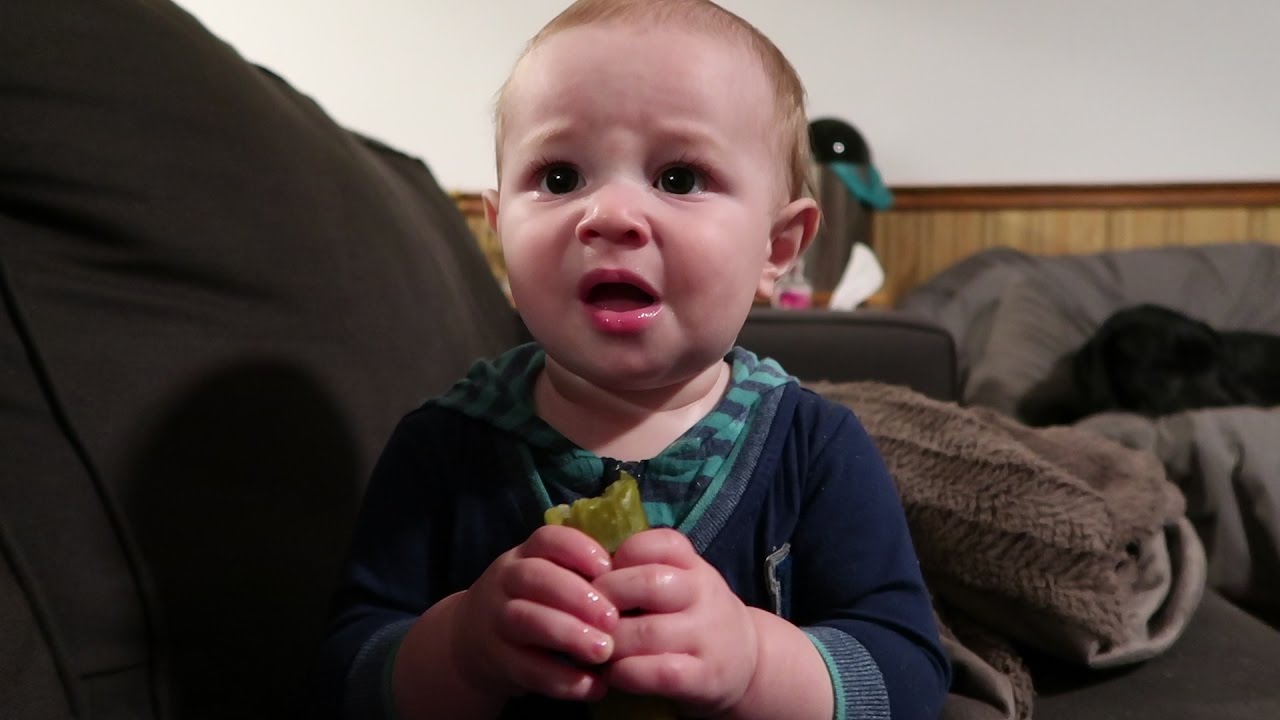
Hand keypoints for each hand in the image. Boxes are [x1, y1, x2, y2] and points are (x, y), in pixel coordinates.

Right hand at [451, 525, 619, 701]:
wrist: (471, 642)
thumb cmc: (532, 603)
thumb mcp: (547, 578)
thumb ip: (581, 575)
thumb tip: (636, 579)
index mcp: (526, 555)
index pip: (547, 539)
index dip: (578, 549)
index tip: (609, 567)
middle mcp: (506, 580)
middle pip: (535, 578)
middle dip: (577, 596)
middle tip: (613, 618)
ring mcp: (495, 619)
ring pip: (526, 620)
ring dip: (568, 635)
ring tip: (603, 651)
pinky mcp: (496, 660)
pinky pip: (526, 668)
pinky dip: (561, 680)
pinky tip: (592, 686)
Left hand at [592, 529, 758, 716]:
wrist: (746, 660)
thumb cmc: (693, 616)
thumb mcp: (679, 581)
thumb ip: (640, 570)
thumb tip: (580, 572)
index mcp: (692, 564)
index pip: (655, 544)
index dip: (617, 557)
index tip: (597, 576)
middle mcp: (704, 592)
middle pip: (647, 583)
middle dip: (604, 599)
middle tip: (583, 615)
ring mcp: (708, 635)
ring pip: (648, 632)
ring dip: (610, 642)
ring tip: (593, 649)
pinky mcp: (706, 676)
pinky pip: (659, 672)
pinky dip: (627, 674)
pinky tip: (614, 675)